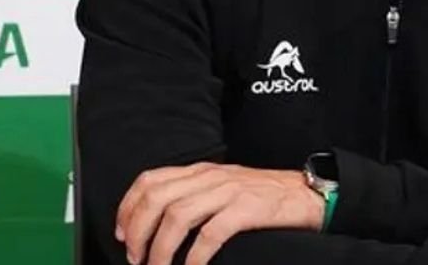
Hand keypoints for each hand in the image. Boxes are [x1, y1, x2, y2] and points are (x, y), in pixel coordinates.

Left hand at [115, 161, 324, 264]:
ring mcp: (228, 191)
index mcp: (202, 171)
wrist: (307, 194)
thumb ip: (196, 195)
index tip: (121, 233)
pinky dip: (193, 257)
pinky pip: (209, 234)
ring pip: (177, 216)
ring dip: (160, 249)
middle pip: (157, 198)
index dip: (128, 207)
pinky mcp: (246, 209)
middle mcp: (211, 177)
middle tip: (136, 258)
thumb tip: (160, 221)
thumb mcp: (225, 186)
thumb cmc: (265, 196)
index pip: (151, 180)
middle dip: (138, 232)